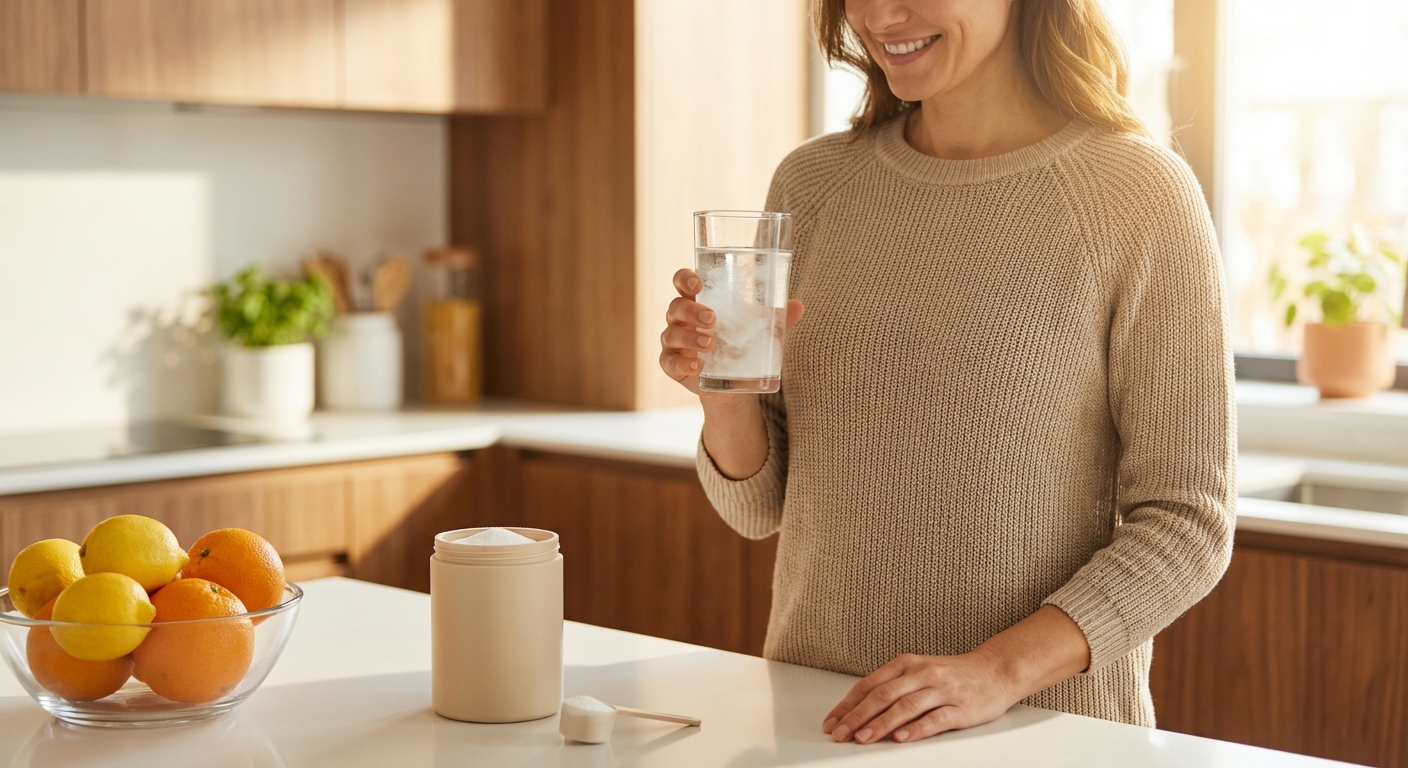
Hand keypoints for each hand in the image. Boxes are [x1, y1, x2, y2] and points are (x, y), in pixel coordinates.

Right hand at [658, 268, 802, 396]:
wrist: (734, 384)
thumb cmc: (741, 346)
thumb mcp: (759, 331)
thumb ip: (777, 318)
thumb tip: (800, 306)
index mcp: (697, 302)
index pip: (682, 282)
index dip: (684, 278)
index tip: (698, 282)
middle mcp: (680, 320)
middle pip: (675, 307)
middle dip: (691, 311)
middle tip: (713, 320)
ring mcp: (674, 343)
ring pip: (670, 334)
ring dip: (689, 337)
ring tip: (710, 345)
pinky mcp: (673, 366)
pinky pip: (669, 363)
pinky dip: (681, 363)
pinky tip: (697, 365)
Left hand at [822, 650, 1016, 744]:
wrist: (995, 670)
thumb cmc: (953, 674)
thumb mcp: (919, 671)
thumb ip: (893, 687)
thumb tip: (859, 711)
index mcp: (907, 663)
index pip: (870, 684)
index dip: (848, 704)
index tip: (832, 721)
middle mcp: (922, 673)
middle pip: (883, 695)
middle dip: (857, 716)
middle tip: (840, 733)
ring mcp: (942, 689)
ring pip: (905, 707)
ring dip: (881, 724)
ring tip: (863, 738)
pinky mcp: (961, 707)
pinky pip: (935, 719)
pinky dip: (916, 729)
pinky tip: (901, 738)